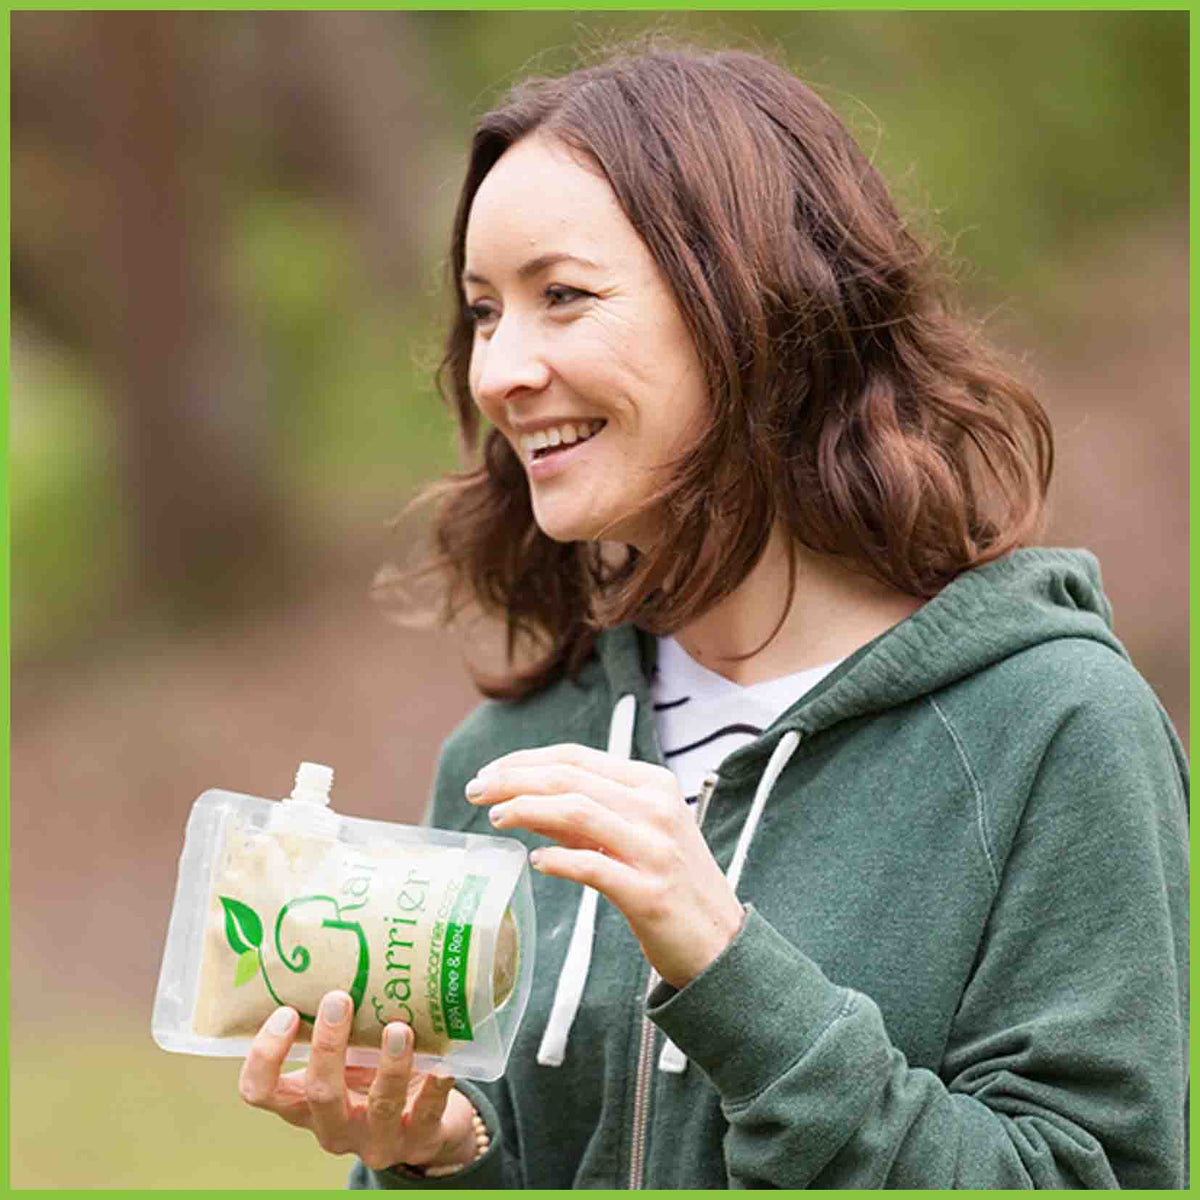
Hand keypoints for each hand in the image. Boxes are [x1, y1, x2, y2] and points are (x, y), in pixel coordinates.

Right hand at [238, 990, 478, 1172]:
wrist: (426, 1126)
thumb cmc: (374, 1078)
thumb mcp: (347, 1056)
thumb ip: (336, 1023)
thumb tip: (334, 942)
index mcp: (305, 1103)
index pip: (260, 1091)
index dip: (264, 1057)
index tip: (285, 1012)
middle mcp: (335, 1126)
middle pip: (319, 1095)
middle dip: (328, 1046)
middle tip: (339, 998)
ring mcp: (377, 1138)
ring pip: (378, 1107)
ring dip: (389, 1066)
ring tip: (399, 1028)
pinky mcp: (419, 1140)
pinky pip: (427, 1115)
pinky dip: (435, 1088)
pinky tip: (444, 1065)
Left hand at [467, 743, 744, 987]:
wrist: (722, 945)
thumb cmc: (673, 885)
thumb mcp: (636, 835)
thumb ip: (586, 817)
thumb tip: (527, 801)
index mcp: (653, 784)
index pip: (577, 758)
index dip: (526, 760)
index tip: (489, 773)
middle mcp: (656, 808)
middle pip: (571, 778)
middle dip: (514, 779)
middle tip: (475, 790)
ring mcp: (655, 850)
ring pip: (578, 812)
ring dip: (528, 810)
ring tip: (495, 817)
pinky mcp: (650, 894)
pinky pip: (594, 868)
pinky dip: (560, 861)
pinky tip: (537, 863)